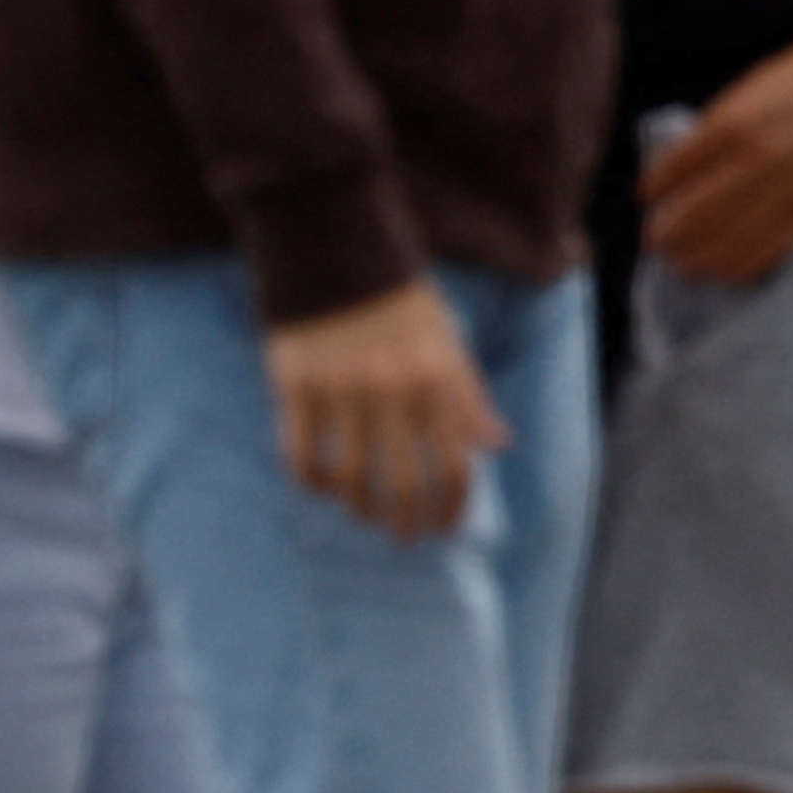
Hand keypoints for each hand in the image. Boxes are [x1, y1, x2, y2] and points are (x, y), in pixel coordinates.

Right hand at [265, 279, 509, 540]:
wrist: (334, 254)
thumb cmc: (400, 304)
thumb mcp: (449, 342)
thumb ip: (470, 397)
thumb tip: (498, 446)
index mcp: (438, 380)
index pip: (454, 465)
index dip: (452, 507)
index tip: (444, 528)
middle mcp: (393, 389)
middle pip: (405, 482)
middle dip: (407, 523)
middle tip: (404, 538)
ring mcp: (341, 390)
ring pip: (351, 477)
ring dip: (360, 508)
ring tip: (365, 515)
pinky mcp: (295, 387)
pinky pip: (300, 455)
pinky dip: (312, 481)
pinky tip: (322, 486)